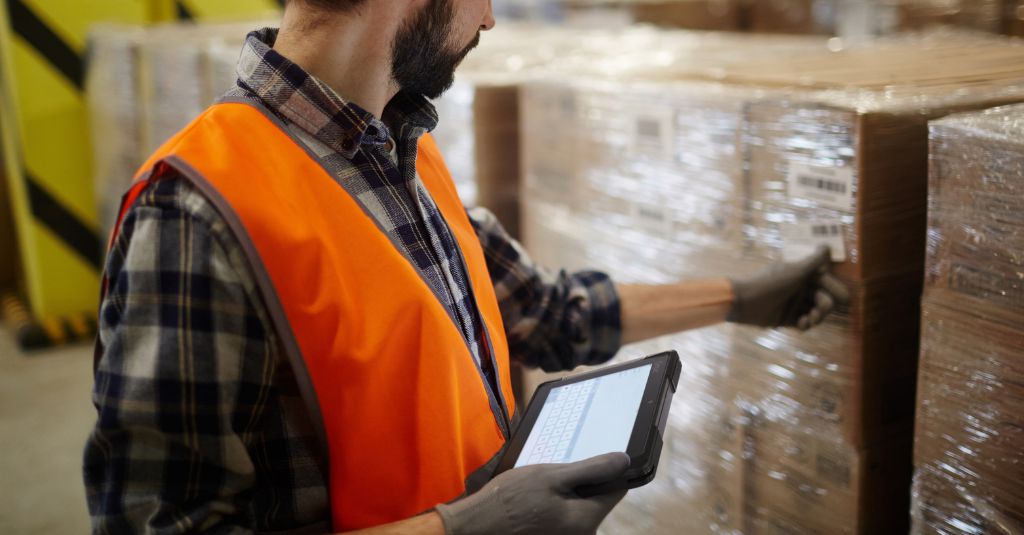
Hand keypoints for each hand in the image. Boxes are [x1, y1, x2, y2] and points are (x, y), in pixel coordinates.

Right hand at [435, 452, 630, 534]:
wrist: (479, 525)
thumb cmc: (512, 498)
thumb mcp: (552, 476)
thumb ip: (592, 470)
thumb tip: (624, 461)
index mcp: (587, 520)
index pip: (615, 490)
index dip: (605, 471)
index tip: (587, 462)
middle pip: (597, 500)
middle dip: (582, 484)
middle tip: (555, 474)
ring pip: (580, 508)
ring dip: (567, 494)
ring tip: (542, 487)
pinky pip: (566, 518)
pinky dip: (556, 506)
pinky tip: (538, 500)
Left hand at [727, 245, 849, 329]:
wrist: (746, 301)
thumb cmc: (772, 283)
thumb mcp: (796, 270)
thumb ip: (814, 260)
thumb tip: (827, 245)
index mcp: (803, 275)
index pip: (828, 282)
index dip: (835, 289)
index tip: (839, 296)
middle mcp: (801, 289)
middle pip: (825, 300)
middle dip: (826, 307)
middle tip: (818, 312)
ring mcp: (794, 304)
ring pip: (817, 313)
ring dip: (817, 317)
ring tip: (810, 319)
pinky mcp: (788, 318)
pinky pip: (804, 323)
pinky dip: (806, 324)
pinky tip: (801, 323)